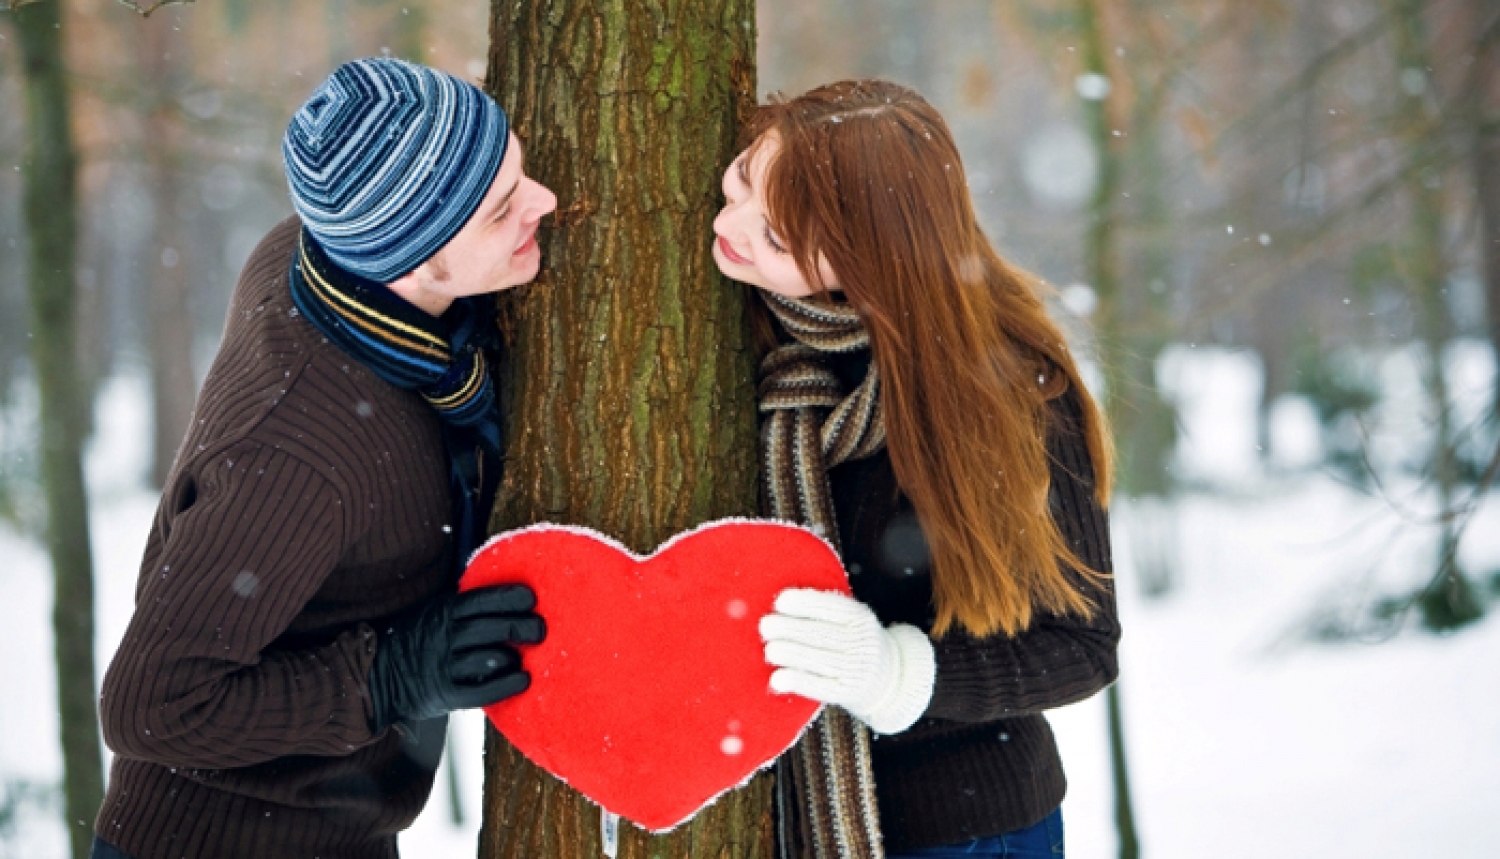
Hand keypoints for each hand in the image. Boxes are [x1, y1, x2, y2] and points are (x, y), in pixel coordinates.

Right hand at [367, 585, 544, 732]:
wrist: (379, 674)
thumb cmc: (418, 638)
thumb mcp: (434, 611)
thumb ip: (465, 606)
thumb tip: (511, 595)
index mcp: (444, 611)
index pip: (483, 600)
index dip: (510, 598)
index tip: (530, 599)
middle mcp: (445, 636)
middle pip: (494, 629)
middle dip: (523, 627)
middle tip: (539, 629)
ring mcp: (444, 666)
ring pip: (490, 659)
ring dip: (513, 658)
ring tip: (522, 658)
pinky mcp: (445, 694)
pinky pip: (483, 691)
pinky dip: (507, 685)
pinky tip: (523, 680)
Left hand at [759, 588, 934, 734]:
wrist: (886, 678)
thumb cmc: (853, 641)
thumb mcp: (850, 619)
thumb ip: (823, 610)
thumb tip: (778, 604)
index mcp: (859, 618)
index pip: (830, 607)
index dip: (804, 603)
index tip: (780, 602)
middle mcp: (861, 642)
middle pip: (820, 633)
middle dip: (789, 628)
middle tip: (766, 626)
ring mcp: (855, 669)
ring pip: (818, 659)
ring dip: (789, 653)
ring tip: (770, 650)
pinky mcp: (847, 692)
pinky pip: (819, 686)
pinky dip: (796, 681)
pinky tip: (777, 679)